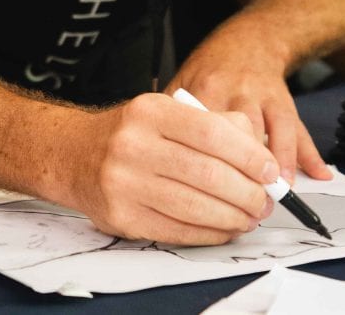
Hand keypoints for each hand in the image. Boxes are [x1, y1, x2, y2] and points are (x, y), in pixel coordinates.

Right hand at [62, 92, 277, 244]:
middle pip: (208, 174)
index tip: (270, 172)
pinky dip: (211, 233)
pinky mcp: (122, 216)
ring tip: (250, 216)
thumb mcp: (165, 112)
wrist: (73, 154)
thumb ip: (213, 125)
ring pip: (195, 207)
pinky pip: (178, 231)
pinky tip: (225, 228)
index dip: (249, 155)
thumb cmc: (129, 134)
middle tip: (265, 201)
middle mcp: (132, 144)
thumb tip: (261, 157)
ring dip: (234, 217)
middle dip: (248, 193)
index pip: (211, 133)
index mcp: (149, 111)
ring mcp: (124, 183)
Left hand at [167, 38, 331, 183]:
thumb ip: (170, 119)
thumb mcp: (181, 85)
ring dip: (274, 163)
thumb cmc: (209, 72)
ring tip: (274, 193)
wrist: (246, 42)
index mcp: (202, 91)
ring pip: (271, 129)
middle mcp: (232, 90)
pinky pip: (296, 128)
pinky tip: (315, 175)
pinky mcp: (283, 99)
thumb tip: (156, 156)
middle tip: (243, 201)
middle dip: (241, 168)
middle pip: (239, 131)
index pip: (201, 131)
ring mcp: (260, 95)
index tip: (202, 189)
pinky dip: (306, 154)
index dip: (202, 161)